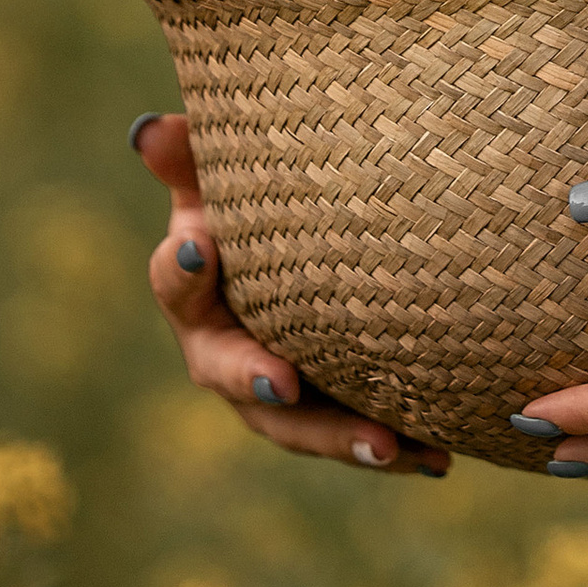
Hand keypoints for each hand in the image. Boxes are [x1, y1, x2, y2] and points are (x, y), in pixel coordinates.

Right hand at [132, 112, 448, 478]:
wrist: (305, 253)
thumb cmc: (255, 205)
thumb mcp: (225, 178)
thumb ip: (195, 156)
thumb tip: (149, 130)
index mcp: (193, 287)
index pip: (177, 277)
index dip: (184, 263)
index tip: (201, 243)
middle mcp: (222, 351)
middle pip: (230, 372)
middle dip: (255, 379)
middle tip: (281, 383)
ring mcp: (273, 392)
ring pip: (296, 424)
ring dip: (338, 438)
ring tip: (386, 445)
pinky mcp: (324, 414)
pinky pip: (352, 437)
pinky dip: (395, 448)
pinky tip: (437, 456)